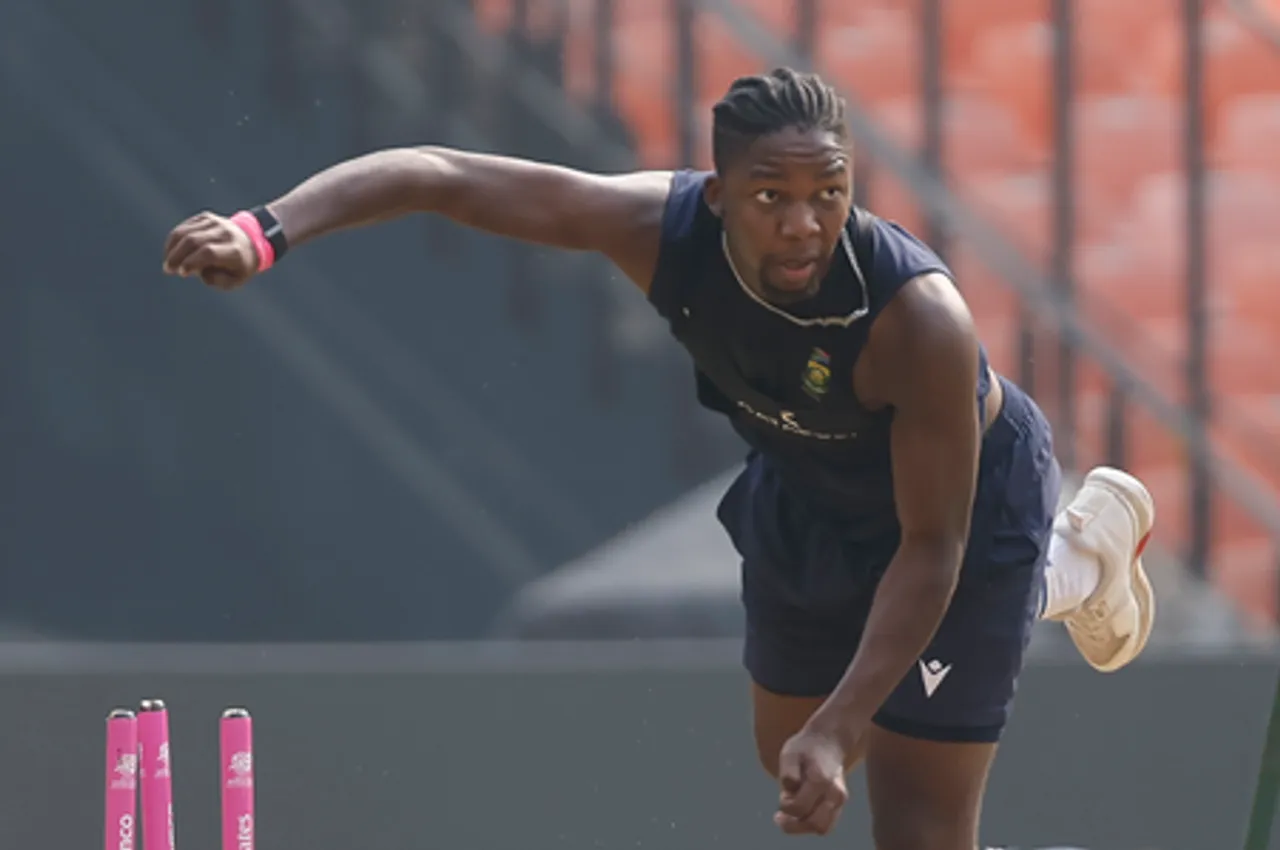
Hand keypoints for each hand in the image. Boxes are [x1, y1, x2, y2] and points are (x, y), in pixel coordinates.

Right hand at [162, 212, 260, 289]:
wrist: (250, 242)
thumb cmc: (239, 266)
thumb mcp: (234, 280)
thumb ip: (216, 280)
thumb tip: (197, 270)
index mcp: (235, 251)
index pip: (209, 253)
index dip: (192, 262)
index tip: (182, 273)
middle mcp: (225, 233)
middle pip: (194, 241)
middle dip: (177, 256)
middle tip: (168, 270)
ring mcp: (215, 223)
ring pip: (186, 232)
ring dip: (172, 248)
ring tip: (168, 263)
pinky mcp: (206, 217)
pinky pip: (184, 227)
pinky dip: (174, 240)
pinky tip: (171, 252)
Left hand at [773, 721, 855, 836]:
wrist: (828, 741)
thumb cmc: (805, 748)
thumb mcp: (789, 753)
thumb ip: (788, 772)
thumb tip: (790, 788)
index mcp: (821, 779)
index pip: (800, 807)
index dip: (785, 805)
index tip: (781, 794)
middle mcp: (835, 793)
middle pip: (815, 824)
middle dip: (794, 824)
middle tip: (780, 815)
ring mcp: (840, 800)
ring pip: (822, 828)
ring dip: (803, 826)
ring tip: (789, 816)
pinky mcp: (840, 805)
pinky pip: (826, 824)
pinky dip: (810, 824)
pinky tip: (799, 814)